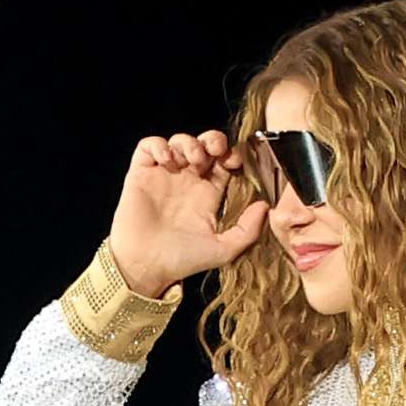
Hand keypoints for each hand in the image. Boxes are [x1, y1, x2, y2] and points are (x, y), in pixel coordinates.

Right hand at [107, 128, 274, 296]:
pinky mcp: (140, 174)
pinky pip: (148, 146)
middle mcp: (187, 181)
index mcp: (207, 194)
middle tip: (215, 150)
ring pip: (179, 141)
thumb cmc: (181, 261)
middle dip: (213, 140)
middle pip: (204, 145)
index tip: (234, 160)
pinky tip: (167, 159)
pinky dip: (159, 145)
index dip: (231, 154)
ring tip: (191, 159)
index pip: (224, 162)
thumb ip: (248, 230)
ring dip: (188, 142)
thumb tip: (265, 205)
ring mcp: (163, 175)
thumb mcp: (223, 249)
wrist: (145, 266)